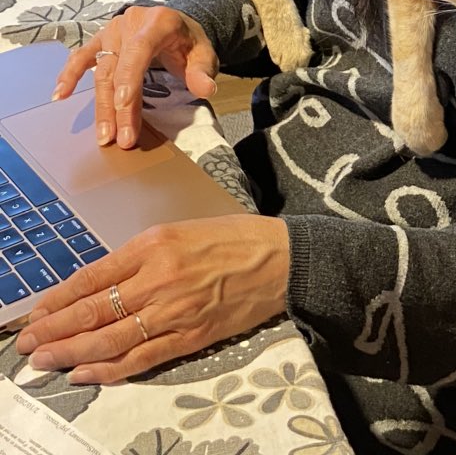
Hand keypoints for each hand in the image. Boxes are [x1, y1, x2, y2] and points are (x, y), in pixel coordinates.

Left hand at [15, 215, 288, 382]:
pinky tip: (86, 373)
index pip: (93, 277)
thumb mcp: (180, 231)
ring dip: (72, 354)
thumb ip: (140, 257)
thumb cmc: (232, 238)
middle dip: (55, 331)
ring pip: (110, 340)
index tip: (37, 314)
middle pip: (94, 312)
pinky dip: (110, 370)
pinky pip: (141, 359)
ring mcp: (174, 311)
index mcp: (154, 244)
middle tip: (28, 345)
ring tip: (46, 362)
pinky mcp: (190, 337)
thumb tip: (99, 284)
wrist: (279, 258)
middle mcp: (159, 278)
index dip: (60, 299)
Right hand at [52, 5, 219, 148]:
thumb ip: (203, 71)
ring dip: (100, 105)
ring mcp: (113, 31)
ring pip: (100, 70)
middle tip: (121, 138)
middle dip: (117, 106)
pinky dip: (71, 76)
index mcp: (158, 22)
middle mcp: (131, 23)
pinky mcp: (102, 40)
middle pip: (118, 67)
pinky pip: (82, 58)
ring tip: (104, 134)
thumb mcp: (205, 53)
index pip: (140, 49)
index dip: (129, 77)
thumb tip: (205, 89)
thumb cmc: (189, 41)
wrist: (178, 25)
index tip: (123, 104)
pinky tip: (61, 95)